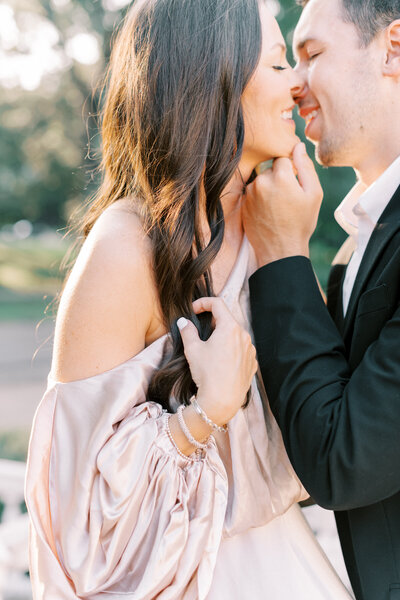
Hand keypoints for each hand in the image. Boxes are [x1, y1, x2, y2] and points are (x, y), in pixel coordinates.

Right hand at [177, 297, 256, 425]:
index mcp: (230, 327)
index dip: (203, 303)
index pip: (217, 304)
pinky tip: (220, 362)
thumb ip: (187, 331)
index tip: (193, 310)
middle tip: (199, 331)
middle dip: (212, 321)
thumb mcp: (192, 349)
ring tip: (210, 349)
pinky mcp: (252, 363)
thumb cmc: (207, 373)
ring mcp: (250, 350)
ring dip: (222, 336)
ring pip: (235, 335)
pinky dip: (231, 350)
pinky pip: (241, 350)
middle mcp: (244, 335)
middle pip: (227, 320)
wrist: (222, 401)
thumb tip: (184, 322)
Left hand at [242, 142, 322, 266]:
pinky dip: (260, 199)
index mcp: (280, 176)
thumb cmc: (301, 223)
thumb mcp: (314, 194)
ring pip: (261, 180)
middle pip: (271, 169)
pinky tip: (268, 212)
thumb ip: (306, 167)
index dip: (291, 169)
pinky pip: (253, 193)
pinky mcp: (243, 204)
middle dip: (279, 178)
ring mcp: (249, 193)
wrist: (280, 251)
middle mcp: (261, 181)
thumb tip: (298, 146)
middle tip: (288, 199)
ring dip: (268, 188)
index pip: (284, 158)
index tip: (295, 183)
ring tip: (278, 208)